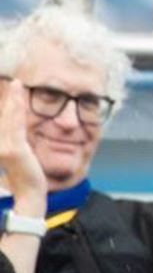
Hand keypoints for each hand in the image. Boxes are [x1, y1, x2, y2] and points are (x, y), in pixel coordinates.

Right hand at [0, 77, 45, 204]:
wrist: (30, 191)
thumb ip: (13, 140)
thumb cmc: (25, 173)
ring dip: (13, 99)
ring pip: (9, 117)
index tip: (12, 89)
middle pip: (3, 116)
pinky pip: (16, 125)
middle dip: (8, 98)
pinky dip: (16, 110)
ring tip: (17, 84)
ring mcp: (4, 147)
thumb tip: (15, 124)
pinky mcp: (13, 149)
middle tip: (15, 81)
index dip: (6, 105)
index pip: (3, 120)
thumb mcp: (18, 153)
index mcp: (0, 145)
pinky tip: (19, 98)